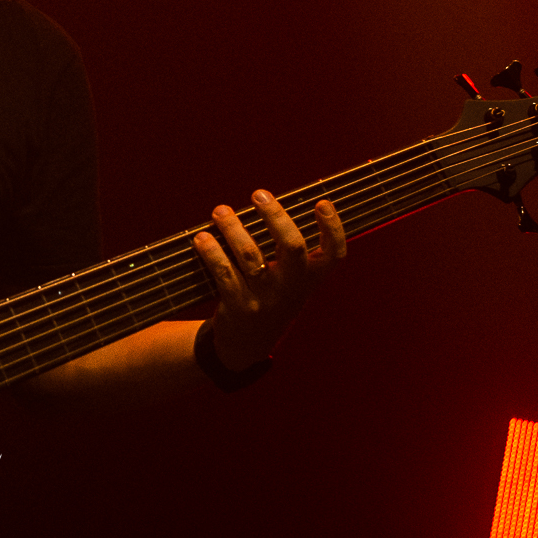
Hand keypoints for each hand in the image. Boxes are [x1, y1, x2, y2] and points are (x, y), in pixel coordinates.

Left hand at [192, 190, 344, 371]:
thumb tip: (269, 202)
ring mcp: (266, 298)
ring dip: (233, 228)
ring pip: (250, 254)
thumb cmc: (270, 296)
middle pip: (292, 246)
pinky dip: (211, 251)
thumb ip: (287, 250)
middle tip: (259, 194)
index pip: (335, 254)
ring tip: (220, 211)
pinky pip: (224, 272)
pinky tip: (202, 238)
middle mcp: (292, 288)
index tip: (322, 203)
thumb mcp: (289, 280)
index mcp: (310, 279)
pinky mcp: (239, 306)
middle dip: (275, 215)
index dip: (333, 228)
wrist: (248, 343)